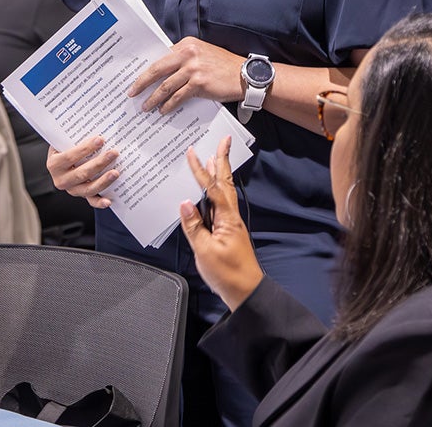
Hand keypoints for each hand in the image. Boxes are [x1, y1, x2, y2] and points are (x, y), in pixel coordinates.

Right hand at [46, 135, 119, 208]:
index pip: (70, 156)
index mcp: (54, 164)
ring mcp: (72, 189)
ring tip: (116, 172)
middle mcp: (61, 179)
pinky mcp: (81, 195)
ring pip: (88, 188)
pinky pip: (91, 200)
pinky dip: (99, 202)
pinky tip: (108, 200)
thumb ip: (76, 136)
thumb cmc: (66, 147)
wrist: (62, 162)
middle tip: (114, 153)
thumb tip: (96, 126)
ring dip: (103, 181)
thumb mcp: (65, 141)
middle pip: (82, 173)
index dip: (85, 148)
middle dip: (99, 163)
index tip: (100, 139)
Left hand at [128, 37, 242, 113]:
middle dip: (142, 83)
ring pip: (166, 86)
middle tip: (132, 93)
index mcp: (187, 44)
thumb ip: (184, 59)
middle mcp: (188, 53)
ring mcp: (193, 68)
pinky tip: (163, 110)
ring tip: (146, 106)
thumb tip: (163, 72)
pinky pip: (178, 96)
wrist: (244, 76)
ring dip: (153, 98)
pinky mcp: (199, 83)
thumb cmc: (223, 66)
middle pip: (157, 70)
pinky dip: (168, 105)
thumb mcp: (202, 54)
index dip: (146, 69)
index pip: (160, 57)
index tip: (136, 78)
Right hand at [179, 136, 263, 311]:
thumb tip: (185, 203)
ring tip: (213, 158)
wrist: (246, 291)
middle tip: (222, 141)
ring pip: (223, 192)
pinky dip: (214, 192)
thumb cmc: (228, 273)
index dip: (201, 170)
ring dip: (218, 174)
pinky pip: (220, 205)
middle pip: (224, 183)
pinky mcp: (228, 231)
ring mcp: (230, 223)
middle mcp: (230, 216)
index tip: (193, 153)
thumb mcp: (205, 251)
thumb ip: (194, 226)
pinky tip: (207, 192)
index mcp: (226, 218)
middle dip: (222, 161)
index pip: (211, 188)